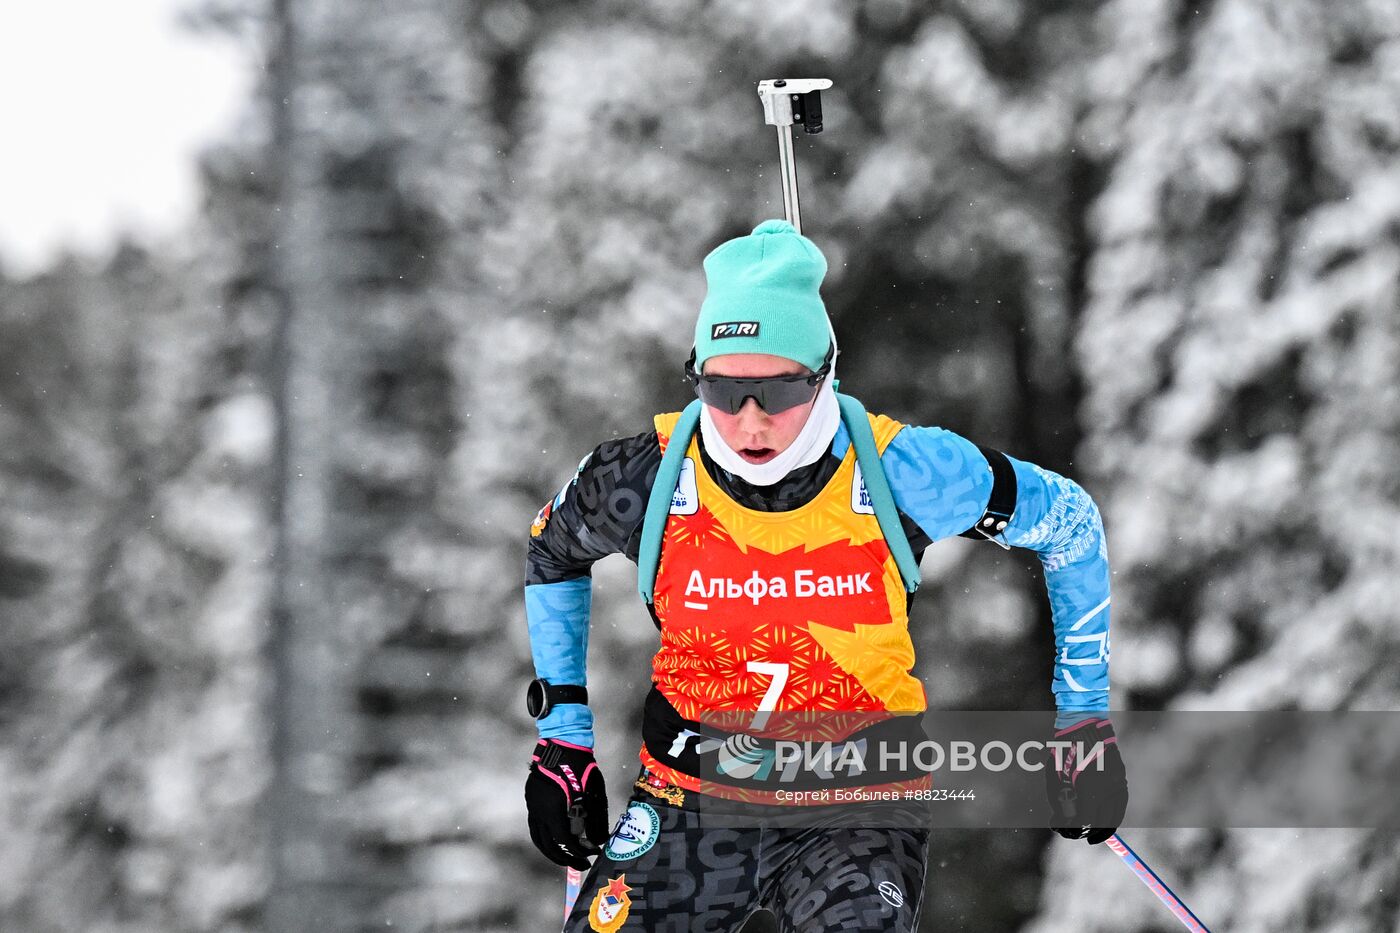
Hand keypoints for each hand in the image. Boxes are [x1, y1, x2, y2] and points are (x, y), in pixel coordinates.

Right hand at [525, 738, 608, 868]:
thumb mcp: (594, 793)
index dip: (578, 852)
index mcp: (552, 809)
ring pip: (538, 837)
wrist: (562, 741)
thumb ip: (596, 820)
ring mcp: (532, 803)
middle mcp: (538, 809)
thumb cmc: (581, 766)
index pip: (564, 840)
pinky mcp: (532, 798)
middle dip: (566, 857)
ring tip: (569, 856)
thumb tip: (598, 842)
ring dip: (553, 850)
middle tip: (581, 864)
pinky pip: (536, 825)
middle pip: (548, 844)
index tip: (592, 855)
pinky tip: (559, 838)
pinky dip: (547, 837)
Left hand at [1044, 718, 1127, 844]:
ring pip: (1114, 815)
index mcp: (1089, 787)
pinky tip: (1104, 820)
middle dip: (1086, 832)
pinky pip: (1120, 803)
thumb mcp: (1057, 777)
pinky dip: (1113, 814)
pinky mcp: (1121, 776)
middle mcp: (1107, 787)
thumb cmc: (1064, 749)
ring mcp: (1117, 782)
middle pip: (1100, 822)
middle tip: (1076, 835)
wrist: (1084, 724)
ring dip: (1104, 827)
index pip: (1085, 821)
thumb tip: (1065, 824)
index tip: (1063, 831)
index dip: (1072, 830)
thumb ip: (1062, 801)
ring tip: (1093, 834)